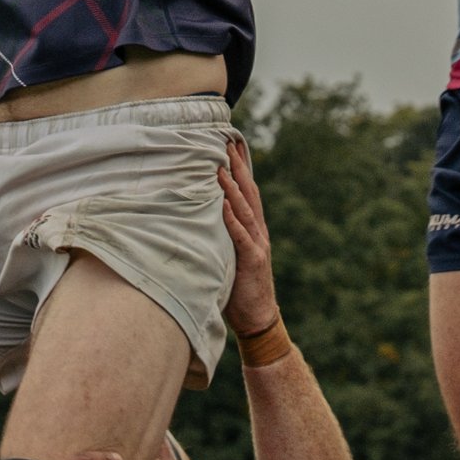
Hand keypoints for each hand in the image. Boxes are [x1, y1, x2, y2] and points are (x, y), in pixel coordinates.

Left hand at [218, 136, 279, 335]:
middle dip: (238, 167)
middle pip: (248, 193)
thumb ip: (222, 235)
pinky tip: (224, 206)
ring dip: (233, 188)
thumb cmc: (239, 286)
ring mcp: (257, 245)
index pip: (247, 191)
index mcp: (253, 228)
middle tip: (227, 143)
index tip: (232, 145)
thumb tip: (201, 215)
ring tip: (221, 167)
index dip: (241, 167)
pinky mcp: (252, 261)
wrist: (258, 316)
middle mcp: (258, 232)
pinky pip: (241, 237)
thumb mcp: (230, 255)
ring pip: (245, 210)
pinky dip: (232, 220)